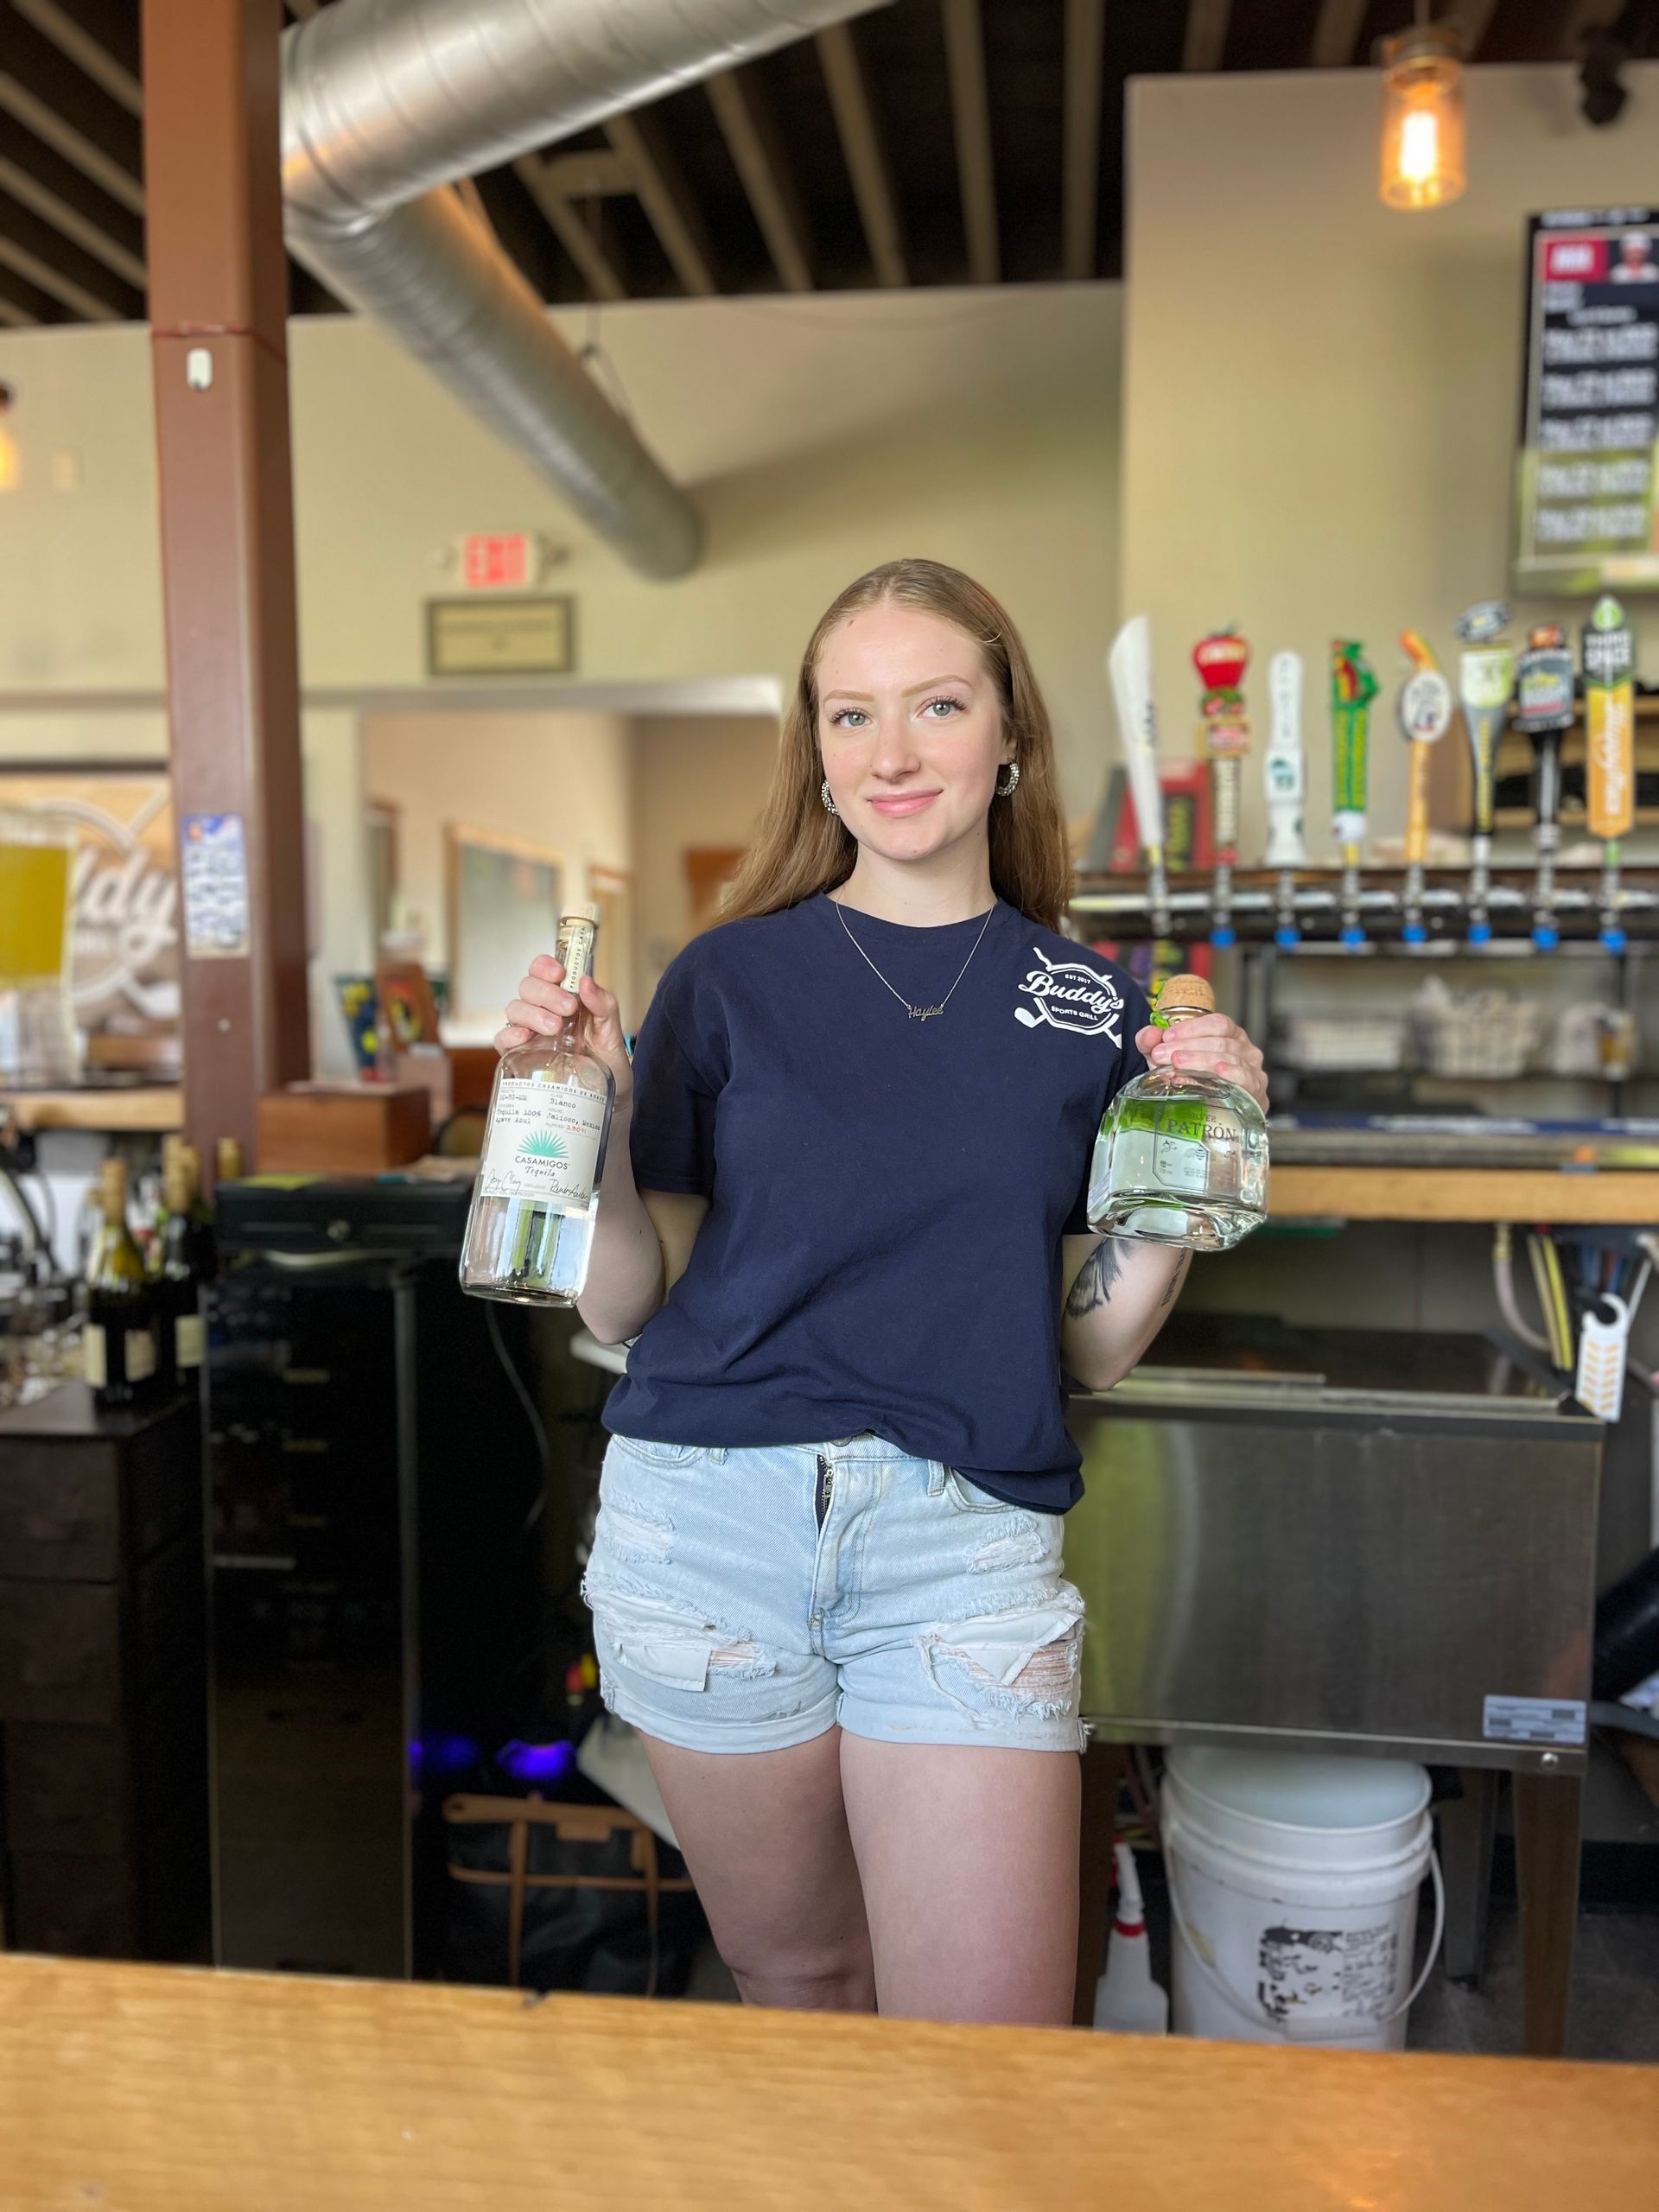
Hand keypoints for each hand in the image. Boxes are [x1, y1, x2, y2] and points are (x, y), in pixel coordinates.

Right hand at [498, 956, 633, 1109]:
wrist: (609, 1101)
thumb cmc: (610, 1064)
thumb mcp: (613, 1033)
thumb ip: (604, 1005)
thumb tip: (586, 982)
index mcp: (564, 999)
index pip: (543, 971)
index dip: (545, 966)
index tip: (560, 974)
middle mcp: (543, 1012)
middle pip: (527, 987)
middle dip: (546, 993)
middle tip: (568, 1009)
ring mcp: (530, 1034)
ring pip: (515, 1009)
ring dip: (532, 1013)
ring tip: (555, 1028)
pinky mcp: (521, 1056)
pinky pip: (503, 1039)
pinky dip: (510, 1035)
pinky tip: (525, 1038)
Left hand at [1135, 1013, 1268, 1112]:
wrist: (1207, 1116)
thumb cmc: (1190, 1080)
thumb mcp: (1166, 1059)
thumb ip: (1152, 1044)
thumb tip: (1149, 1034)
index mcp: (1229, 1035)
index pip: (1217, 1024)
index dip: (1192, 1028)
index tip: (1167, 1036)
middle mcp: (1245, 1050)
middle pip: (1220, 1041)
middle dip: (1188, 1046)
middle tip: (1162, 1054)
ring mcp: (1253, 1070)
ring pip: (1229, 1058)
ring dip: (1201, 1059)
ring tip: (1177, 1064)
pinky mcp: (1255, 1093)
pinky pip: (1246, 1079)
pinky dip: (1232, 1073)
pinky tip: (1219, 1072)